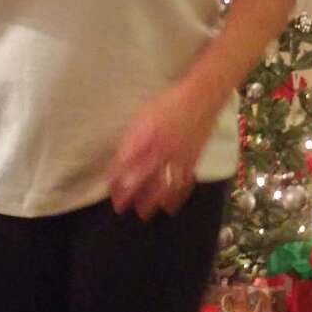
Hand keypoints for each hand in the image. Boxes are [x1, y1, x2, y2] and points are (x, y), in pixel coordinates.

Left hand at [107, 80, 217, 220]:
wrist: (202, 97)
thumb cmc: (169, 103)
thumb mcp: (143, 117)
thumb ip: (132, 140)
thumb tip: (120, 161)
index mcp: (149, 137)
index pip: (128, 163)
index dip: (117, 178)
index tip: (110, 189)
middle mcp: (164, 150)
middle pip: (145, 179)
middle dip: (132, 196)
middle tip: (121, 208)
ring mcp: (180, 158)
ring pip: (165, 185)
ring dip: (153, 202)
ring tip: (144, 213)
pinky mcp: (194, 161)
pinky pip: (184, 183)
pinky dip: (176, 197)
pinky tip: (170, 206)